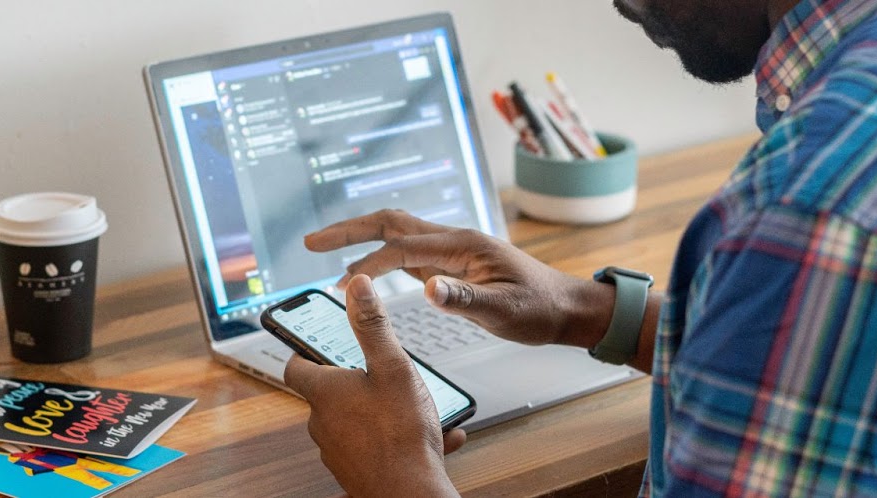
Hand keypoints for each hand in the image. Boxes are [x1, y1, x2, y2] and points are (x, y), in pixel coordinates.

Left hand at [284, 275, 464, 497]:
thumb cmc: (400, 433)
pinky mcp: (355, 471)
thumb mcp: (392, 367)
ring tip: (417, 408)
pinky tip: (435, 437)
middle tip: (383, 373)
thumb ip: (373, 326)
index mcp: (325, 392)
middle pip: (328, 394)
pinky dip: (398, 437)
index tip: (316, 343)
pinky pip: (375, 446)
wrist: (409, 493)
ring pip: (355, 421)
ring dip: (382, 411)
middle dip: (355, 382)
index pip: (295, 366)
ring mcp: (337, 450)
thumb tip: (357, 287)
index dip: (304, 351)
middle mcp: (323, 423)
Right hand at [305, 209, 605, 346]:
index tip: (334, 272)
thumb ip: (466, 300)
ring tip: (325, 251)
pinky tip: (365, 269)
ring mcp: (451, 251)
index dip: (365, 258)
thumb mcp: (505, 311)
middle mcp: (453, 241)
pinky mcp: (451, 266)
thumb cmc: (540, 309)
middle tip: (311, 242)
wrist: (565, 308)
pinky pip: (407, 252)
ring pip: (397, 234)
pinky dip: (379, 255)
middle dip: (349, 230)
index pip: (401, 245)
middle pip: (390, 223)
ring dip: (360, 239)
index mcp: (462, 246)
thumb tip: (428, 291)